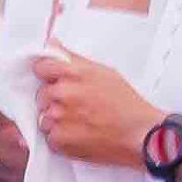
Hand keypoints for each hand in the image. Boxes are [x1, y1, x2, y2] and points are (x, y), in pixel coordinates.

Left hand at [26, 45, 158, 170]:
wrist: (141, 134)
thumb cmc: (126, 103)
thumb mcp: (104, 72)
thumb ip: (73, 58)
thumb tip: (52, 43)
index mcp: (74, 74)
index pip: (41, 67)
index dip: (47, 74)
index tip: (54, 80)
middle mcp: (64, 93)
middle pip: (41, 94)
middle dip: (54, 99)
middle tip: (76, 105)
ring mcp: (59, 117)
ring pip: (43, 117)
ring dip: (56, 120)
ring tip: (80, 121)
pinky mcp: (59, 139)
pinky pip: (50, 137)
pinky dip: (61, 137)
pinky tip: (79, 134)